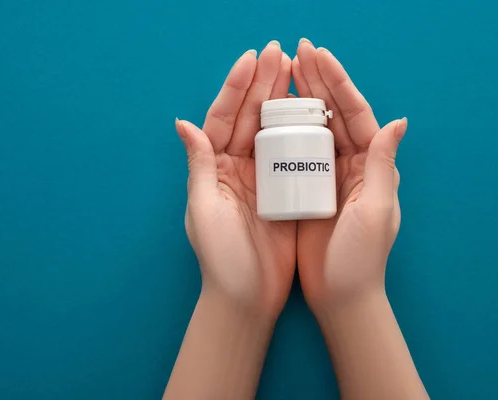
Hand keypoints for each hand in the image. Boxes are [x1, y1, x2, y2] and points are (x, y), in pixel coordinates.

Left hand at [175, 41, 294, 318]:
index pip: (223, 118)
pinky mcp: (285, 192)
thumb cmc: (221, 259)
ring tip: (297, 70)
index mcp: (214, 168)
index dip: (236, 87)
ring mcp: (262, 178)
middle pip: (249, 118)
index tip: (252, 59)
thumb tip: (184, 122)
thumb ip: (199, 166)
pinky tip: (314, 110)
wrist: (249, 298)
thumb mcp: (204, 211)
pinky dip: (301, 132)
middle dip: (263, 84)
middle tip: (281, 53)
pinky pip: (293, 155)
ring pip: (272, 130)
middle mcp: (237, 168)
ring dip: (282, 100)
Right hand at [293, 39, 406, 309]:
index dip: (338, 83)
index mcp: (372, 165)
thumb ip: (383, 165)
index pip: (356, 114)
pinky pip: (297, 152)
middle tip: (298, 52)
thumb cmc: (361, 258)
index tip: (319, 56)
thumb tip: (399, 120)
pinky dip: (287, 130)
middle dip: (318, 82)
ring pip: (315, 128)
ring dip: (301, 99)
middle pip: (334, 114)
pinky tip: (271, 113)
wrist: (340, 295)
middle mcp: (352, 165)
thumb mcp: (377, 210)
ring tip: (284, 72)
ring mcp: (329, 176)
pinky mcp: (308, 189)